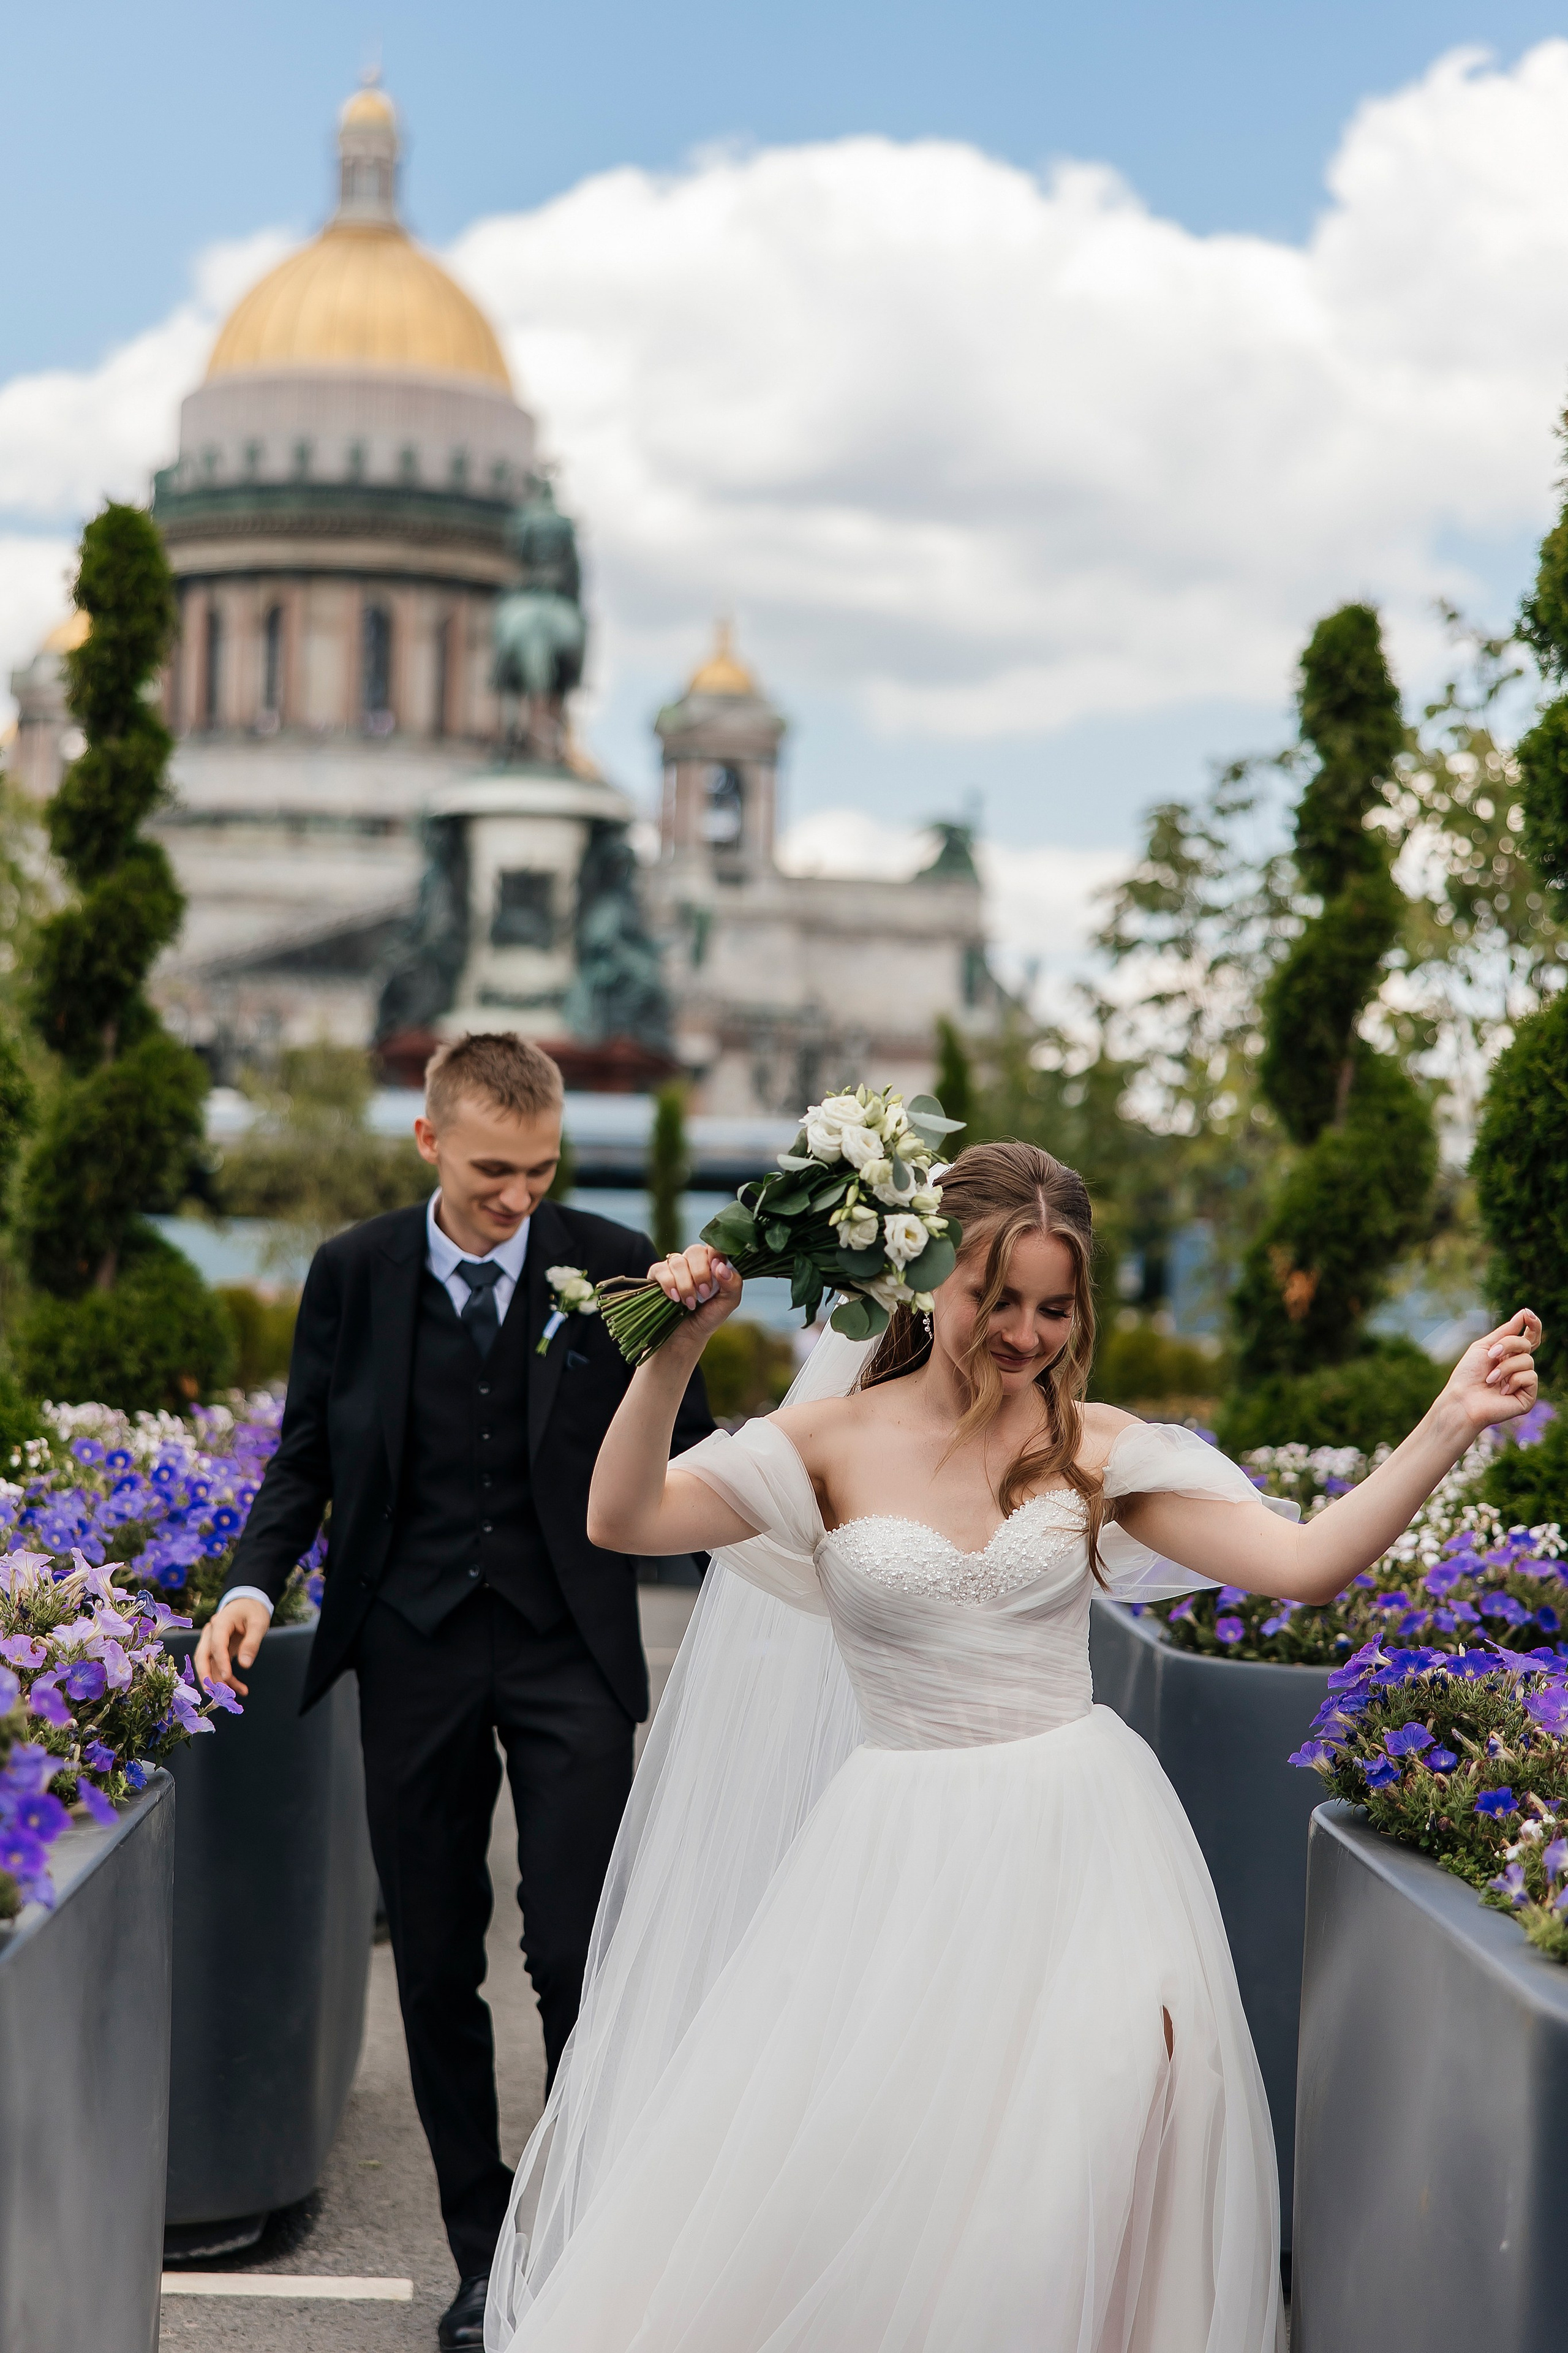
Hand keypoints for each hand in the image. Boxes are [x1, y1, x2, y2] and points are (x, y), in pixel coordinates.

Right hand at [194, 1597, 270, 1698]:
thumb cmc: (253, 1611)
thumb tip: (245, 1665)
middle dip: (207, 1676)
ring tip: (236, 1694)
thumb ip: (252, 1643)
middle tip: (215, 1693)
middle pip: (202, 1657)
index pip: (216, 1644)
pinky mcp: (216, 1650)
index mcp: (221, 1622)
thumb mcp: (258, 1623)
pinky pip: (217, 1667)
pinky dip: (226, 1679)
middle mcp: (211, 1633)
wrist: (247, 1603)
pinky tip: (240, 1688)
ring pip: (208, 1665)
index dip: (221, 1662)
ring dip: (219, 1681)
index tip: (227, 1677)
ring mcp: (211, 1642)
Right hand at [647, 1245, 740, 1345]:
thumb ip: (733, 1284)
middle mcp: (693, 1261)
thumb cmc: (709, 1316)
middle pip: (694, 1251)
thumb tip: (721, 1267)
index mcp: (712, 1262)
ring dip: (685, 1284)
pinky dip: (669, 1284)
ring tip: (690, 1303)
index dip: (715, 1252)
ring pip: (678, 1262)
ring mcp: (674, 1267)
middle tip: (704, 1293)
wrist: (687, 1336)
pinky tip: (674, 1298)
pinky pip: (660, 1269)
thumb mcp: (728, 1302)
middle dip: (700, 1274)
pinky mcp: (657, 1275)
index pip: (713, 1245)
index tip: (717, 1268)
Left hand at [1438, 1310, 1541, 1437]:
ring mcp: (1524, 1383)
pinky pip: (1531, 1377)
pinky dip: (1514, 1380)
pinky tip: (1501, 1391)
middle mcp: (1518, 1368)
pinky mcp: (1528, 1397)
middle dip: (1508, 1345)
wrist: (1462, 1400)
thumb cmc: (1468, 1375)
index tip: (1527, 1314)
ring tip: (1490, 1379)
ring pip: (1528, 1360)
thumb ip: (1505, 1332)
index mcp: (1508, 1356)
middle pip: (1526, 1344)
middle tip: (1491, 1354)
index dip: (1532, 1325)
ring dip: (1506, 1367)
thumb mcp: (1484, 1347)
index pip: (1528, 1338)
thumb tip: (1523, 1314)